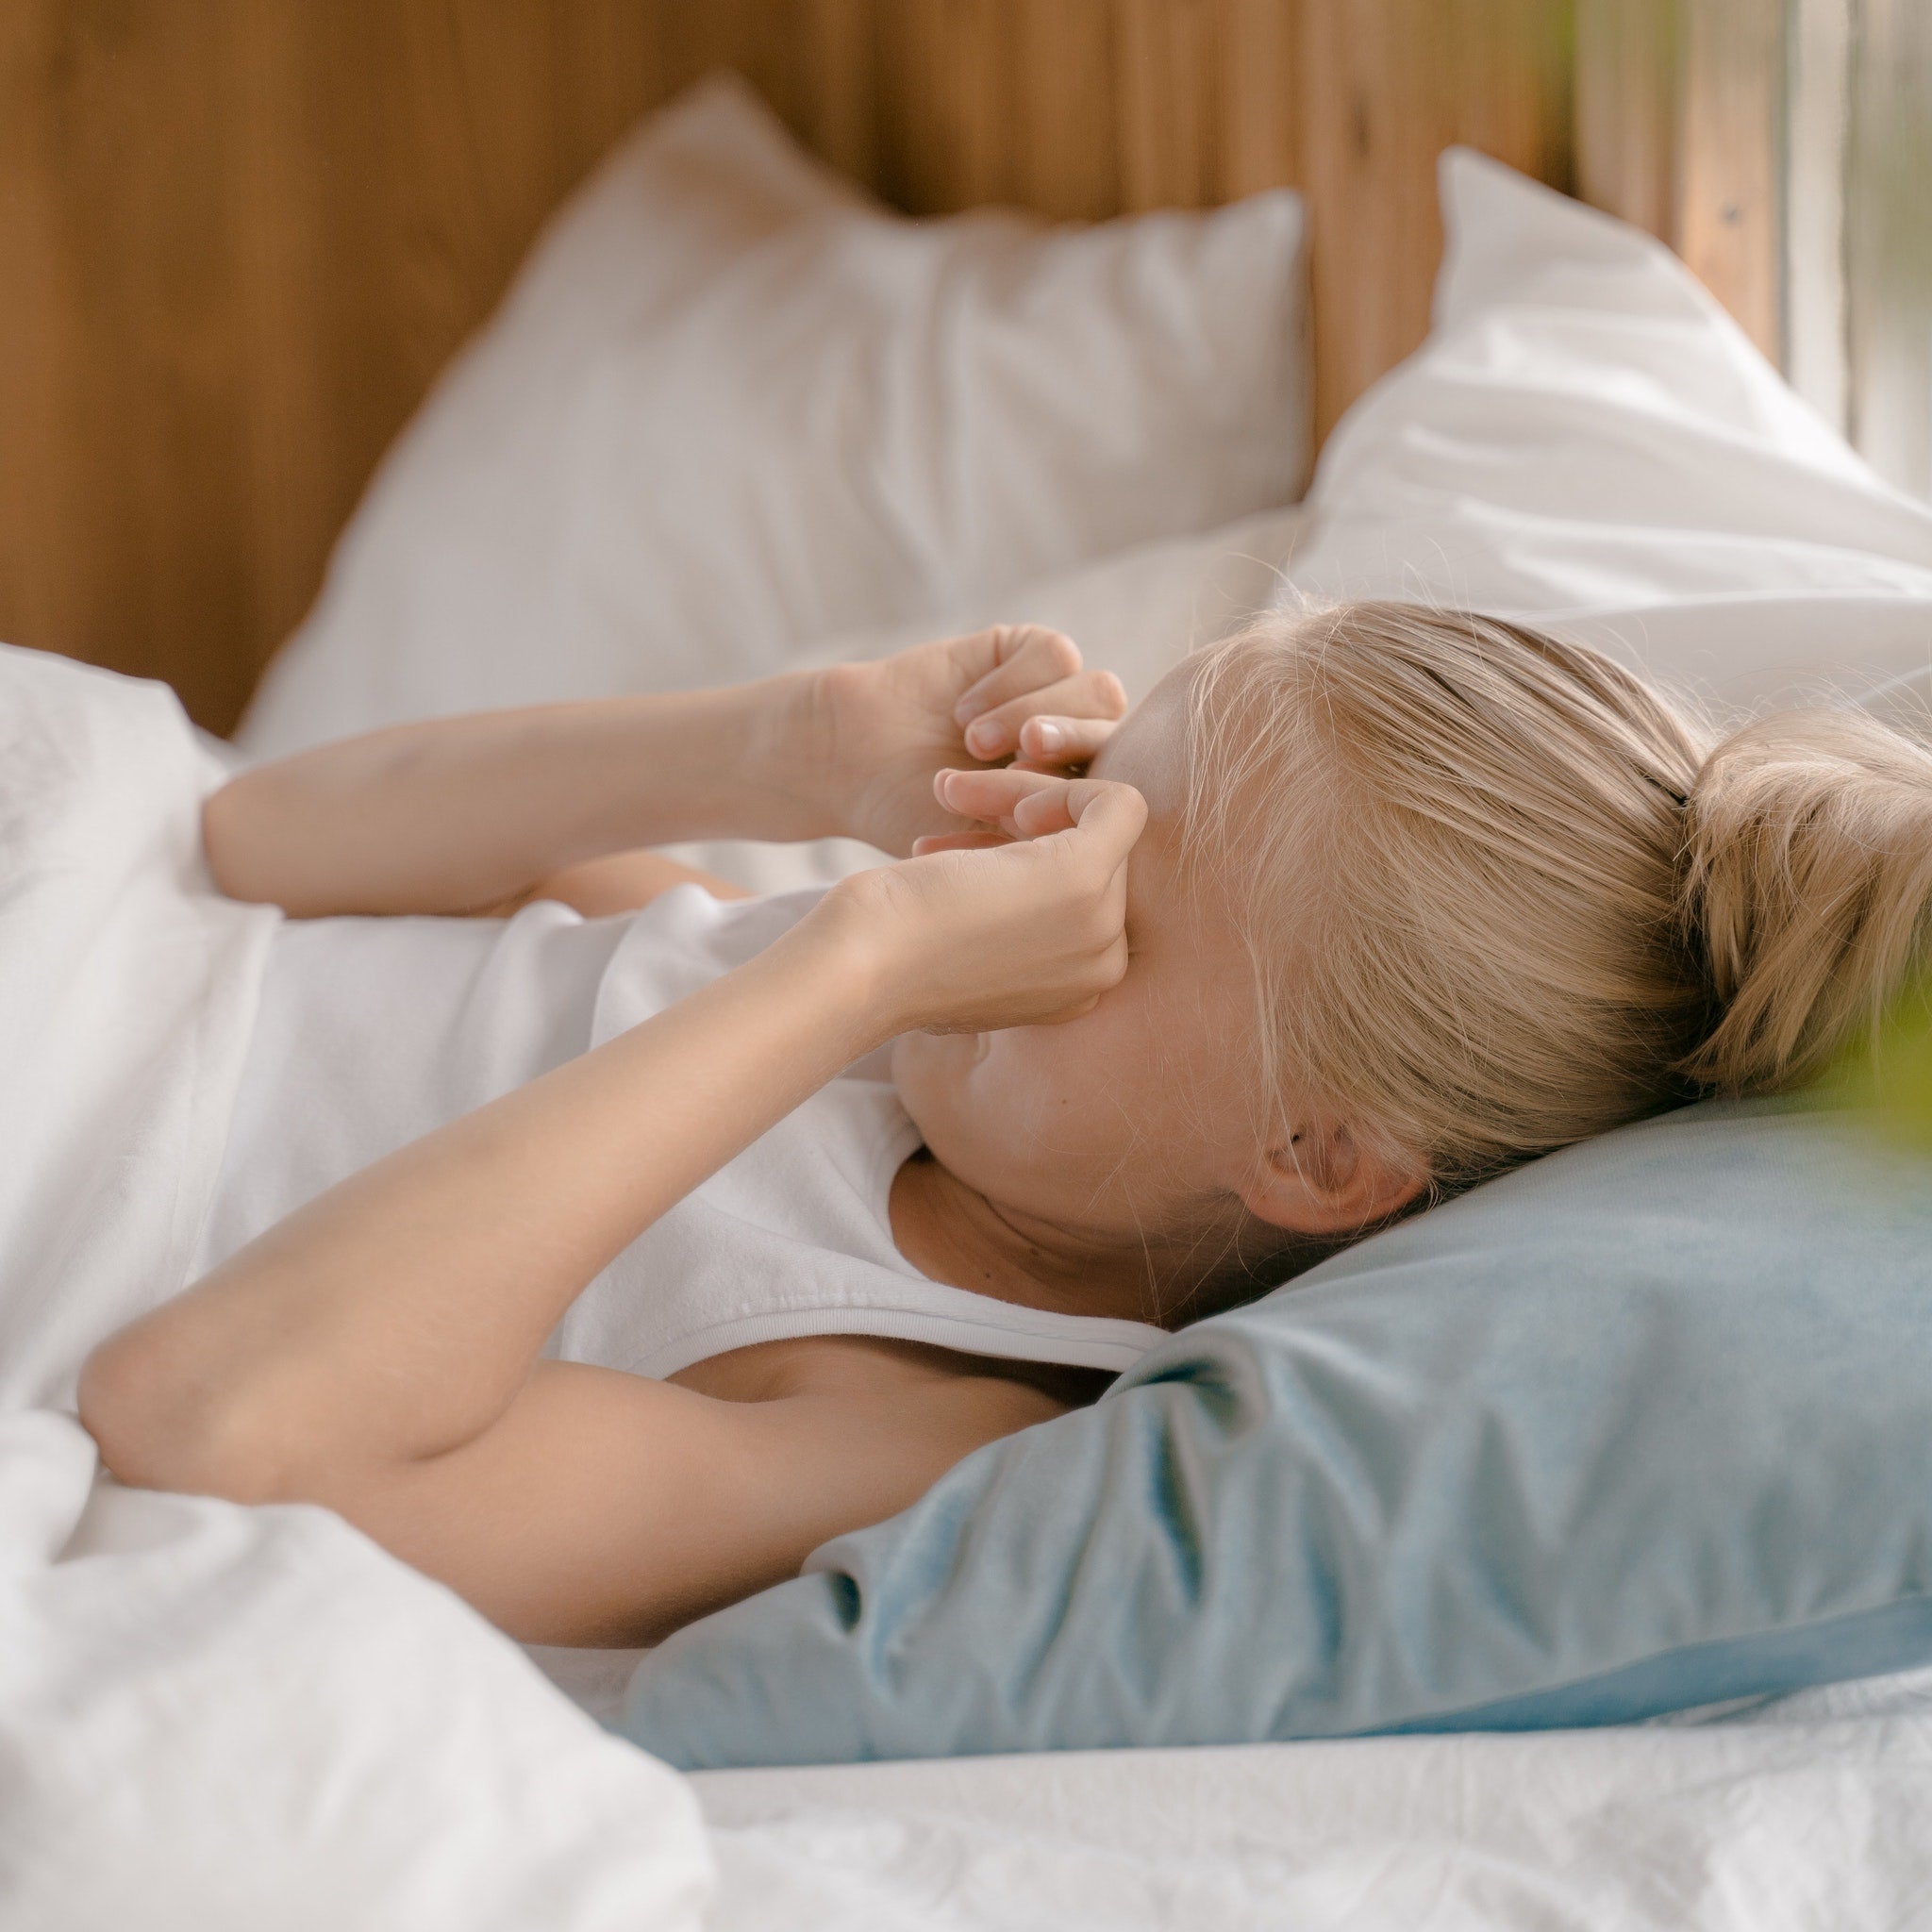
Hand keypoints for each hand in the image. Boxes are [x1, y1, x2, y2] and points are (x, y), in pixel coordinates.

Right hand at [783, 626, 1126, 856]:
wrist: (851, 765)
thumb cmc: (917, 819)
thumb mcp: (992, 844)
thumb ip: (1053, 834)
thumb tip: (1112, 829)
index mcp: (1082, 802)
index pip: (1119, 795)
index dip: (1082, 800)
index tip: (1024, 814)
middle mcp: (1079, 748)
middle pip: (1116, 736)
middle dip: (1070, 747)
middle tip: (1024, 755)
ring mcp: (1058, 697)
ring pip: (1096, 691)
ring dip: (1036, 714)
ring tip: (977, 743)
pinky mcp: (1030, 654)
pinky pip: (1057, 655)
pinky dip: (1010, 685)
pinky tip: (965, 713)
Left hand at [808, 774, 1147, 1037]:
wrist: (857, 966)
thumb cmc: (886, 948)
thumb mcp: (958, 933)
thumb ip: (1002, 913)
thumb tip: (1007, 872)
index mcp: (1078, 988)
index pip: (1076, 891)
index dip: (1021, 854)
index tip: (950, 849)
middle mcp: (1103, 967)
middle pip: (1089, 854)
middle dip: (1018, 816)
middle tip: (949, 800)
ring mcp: (1101, 927)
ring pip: (1096, 825)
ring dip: (1021, 795)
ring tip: (949, 794)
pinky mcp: (1085, 879)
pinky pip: (1117, 803)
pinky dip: (1056, 783)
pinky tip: (992, 798)